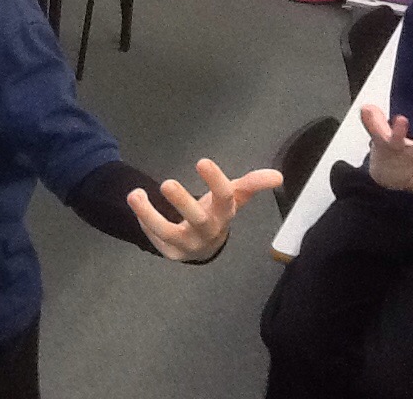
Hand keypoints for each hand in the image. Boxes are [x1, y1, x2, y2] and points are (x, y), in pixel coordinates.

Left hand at [127, 159, 282, 261]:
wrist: (203, 246)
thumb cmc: (216, 213)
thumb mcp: (232, 197)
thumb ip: (251, 184)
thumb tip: (278, 176)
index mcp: (224, 214)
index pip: (225, 198)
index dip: (215, 181)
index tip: (202, 161)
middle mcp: (208, 231)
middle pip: (197, 219)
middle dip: (182, 202)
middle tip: (166, 183)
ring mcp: (188, 244)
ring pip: (169, 232)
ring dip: (150, 214)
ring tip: (134, 194)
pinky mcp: (170, 252)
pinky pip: (155, 238)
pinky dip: (144, 222)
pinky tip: (137, 206)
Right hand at [360, 105, 412, 191]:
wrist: (392, 177)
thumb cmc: (385, 152)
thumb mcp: (375, 137)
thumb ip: (372, 121)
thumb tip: (367, 107)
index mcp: (383, 144)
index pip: (375, 132)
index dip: (371, 122)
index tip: (366, 109)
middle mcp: (397, 150)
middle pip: (397, 141)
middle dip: (397, 131)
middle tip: (400, 119)